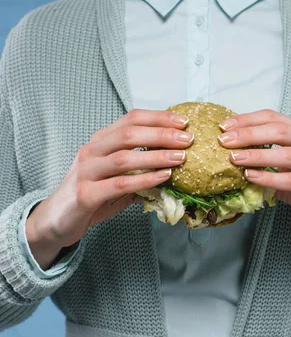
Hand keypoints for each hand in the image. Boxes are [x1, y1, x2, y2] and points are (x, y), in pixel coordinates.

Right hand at [27, 109, 193, 247]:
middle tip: (187, 139)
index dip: (158, 118)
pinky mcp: (86, 193)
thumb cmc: (90, 195)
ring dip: (155, 156)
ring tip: (180, 158)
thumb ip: (138, 169)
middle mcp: (92, 151)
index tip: (182, 122)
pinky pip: (119, 184)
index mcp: (100, 141)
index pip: (131, 120)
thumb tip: (173, 165)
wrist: (56, 219)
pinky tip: (162, 178)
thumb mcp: (114, 176)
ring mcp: (87, 171)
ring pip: (125, 157)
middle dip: (161, 134)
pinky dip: (143, 180)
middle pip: (129, 134)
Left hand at [218, 109, 290, 240]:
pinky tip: (252, 177)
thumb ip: (267, 159)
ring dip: (258, 155)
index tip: (224, 126)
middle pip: (280, 131)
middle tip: (224, 141)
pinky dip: (271, 178)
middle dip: (249, 134)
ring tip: (234, 158)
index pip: (274, 118)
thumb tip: (231, 155)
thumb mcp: (289, 167)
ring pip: (287, 154)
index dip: (248, 119)